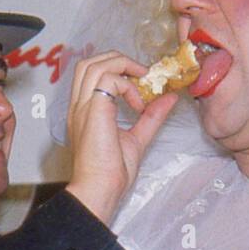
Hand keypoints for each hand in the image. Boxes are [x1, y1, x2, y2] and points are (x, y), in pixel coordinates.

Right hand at [66, 50, 179, 222]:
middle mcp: (80, 106)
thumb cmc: (110, 174)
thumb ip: (151, 118)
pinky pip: (107, 78)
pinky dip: (127, 85)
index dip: (117, 70)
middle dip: (117, 59)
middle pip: (88, 63)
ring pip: (94, 64)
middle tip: (141, 74)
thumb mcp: (137, 139)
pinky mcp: (93, 109)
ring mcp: (83, 107)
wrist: (100, 190)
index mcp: (85, 112)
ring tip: (142, 81)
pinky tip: (138, 104)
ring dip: (122, 66)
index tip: (140, 84)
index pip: (91, 75)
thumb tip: (168, 99)